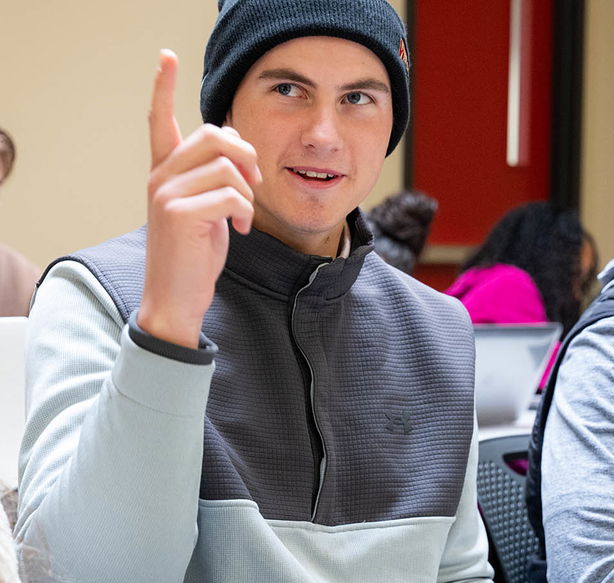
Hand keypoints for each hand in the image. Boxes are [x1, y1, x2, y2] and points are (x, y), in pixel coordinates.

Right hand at [139, 50, 260, 347]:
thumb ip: (215, 177)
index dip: (162, 87)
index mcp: (165, 172)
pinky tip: (238, 229)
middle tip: (255, 185)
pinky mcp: (178, 213)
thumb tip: (238, 147)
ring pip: (226, 165)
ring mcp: (165, 193)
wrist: (176, 297)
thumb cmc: (196, 254)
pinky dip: (243, 211)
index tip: (166, 57)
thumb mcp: (207, 209)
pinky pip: (230, 194)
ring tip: (242, 216)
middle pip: (214, 135)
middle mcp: (160, 176)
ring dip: (248, 191)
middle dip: (247, 156)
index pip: (160, 121)